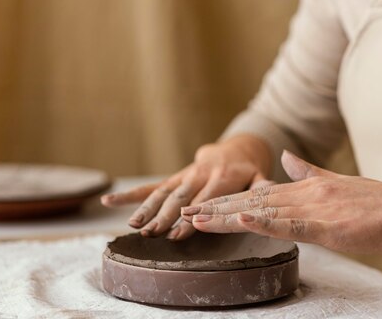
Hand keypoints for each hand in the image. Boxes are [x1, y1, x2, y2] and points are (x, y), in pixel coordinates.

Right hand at [101, 134, 273, 239]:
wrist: (238, 148)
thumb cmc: (251, 170)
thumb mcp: (261, 176)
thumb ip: (263, 184)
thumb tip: (271, 190)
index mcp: (224, 176)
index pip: (206, 197)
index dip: (192, 215)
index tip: (178, 232)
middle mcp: (201, 174)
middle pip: (181, 196)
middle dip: (165, 215)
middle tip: (151, 233)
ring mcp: (186, 174)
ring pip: (163, 191)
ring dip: (147, 208)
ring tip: (134, 226)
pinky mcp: (176, 176)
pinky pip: (153, 185)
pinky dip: (132, 194)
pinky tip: (110, 201)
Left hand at [181, 150, 381, 252]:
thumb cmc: (380, 203)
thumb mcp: (339, 183)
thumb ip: (309, 172)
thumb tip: (287, 157)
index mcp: (307, 188)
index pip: (258, 194)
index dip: (227, 200)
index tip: (200, 205)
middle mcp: (305, 194)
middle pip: (251, 202)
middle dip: (214, 208)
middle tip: (181, 214)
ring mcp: (315, 208)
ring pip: (262, 211)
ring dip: (226, 216)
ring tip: (194, 219)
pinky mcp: (329, 224)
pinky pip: (291, 224)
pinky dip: (263, 222)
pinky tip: (241, 220)